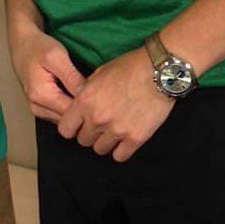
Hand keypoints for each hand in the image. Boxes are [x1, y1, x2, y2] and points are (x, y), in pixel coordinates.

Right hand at [9, 22, 86, 122]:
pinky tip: (74, 94)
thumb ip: (72, 78)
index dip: (87, 106)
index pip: (71, 113)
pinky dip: (68, 107)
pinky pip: (59, 114)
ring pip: (64, 119)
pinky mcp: (39, 108)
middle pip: (68, 119)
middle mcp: (36, 107)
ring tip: (84, 93)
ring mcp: (37, 110)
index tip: (98, 94)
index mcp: (41, 96)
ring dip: (76, 110)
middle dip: (82, 109)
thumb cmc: (38, 47)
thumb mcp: (58, 57)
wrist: (22, 45)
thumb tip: (88, 97)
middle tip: (94, 93)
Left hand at [58, 47, 174, 161]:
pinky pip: (120, 156)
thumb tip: (81, 104)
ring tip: (114, 130)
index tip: (79, 125)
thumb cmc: (129, 67)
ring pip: (100, 150)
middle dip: (90, 133)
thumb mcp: (100, 73)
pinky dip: (121, 150)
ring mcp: (116, 130)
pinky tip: (125, 139)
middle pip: (83, 140)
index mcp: (85, 101)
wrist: (159, 70)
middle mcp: (97, 118)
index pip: (65, 129)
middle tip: (101, 125)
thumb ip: (87, 92)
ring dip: (105, 142)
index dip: (72, 128)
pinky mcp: (135, 138)